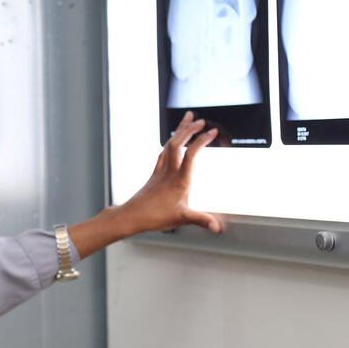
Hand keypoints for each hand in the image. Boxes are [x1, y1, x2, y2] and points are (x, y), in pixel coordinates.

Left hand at [67, 111, 221, 258]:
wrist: (131, 216)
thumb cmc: (154, 217)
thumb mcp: (182, 219)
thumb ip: (202, 220)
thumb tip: (217, 228)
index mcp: (179, 180)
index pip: (191, 154)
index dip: (201, 141)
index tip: (212, 132)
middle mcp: (169, 172)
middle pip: (177, 143)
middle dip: (189, 129)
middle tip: (200, 119)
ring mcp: (161, 171)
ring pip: (169, 145)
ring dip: (179, 131)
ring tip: (187, 120)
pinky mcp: (155, 174)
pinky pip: (163, 153)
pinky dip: (170, 143)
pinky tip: (172, 141)